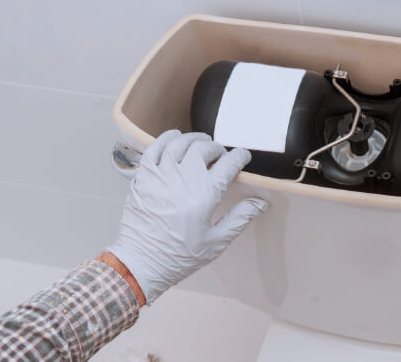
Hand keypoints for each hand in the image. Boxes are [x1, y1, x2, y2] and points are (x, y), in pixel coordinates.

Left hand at [108, 130, 266, 303]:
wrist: (140, 263)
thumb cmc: (178, 256)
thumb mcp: (216, 242)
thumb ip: (240, 218)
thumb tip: (260, 203)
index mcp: (204, 196)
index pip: (228, 164)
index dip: (240, 156)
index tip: (243, 157)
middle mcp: (183, 180)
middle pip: (205, 148)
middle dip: (218, 148)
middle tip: (222, 155)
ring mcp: (161, 176)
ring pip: (181, 142)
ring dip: (195, 139)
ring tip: (202, 143)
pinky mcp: (143, 177)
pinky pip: (155, 147)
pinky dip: (167, 138)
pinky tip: (175, 138)